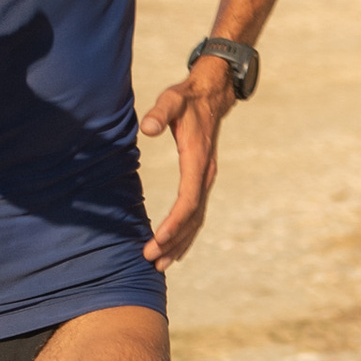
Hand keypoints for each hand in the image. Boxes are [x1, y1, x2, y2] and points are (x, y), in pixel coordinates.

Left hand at [138, 60, 234, 265]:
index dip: (174, 223)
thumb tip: (148, 127)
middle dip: (173, 242)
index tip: (158, 240)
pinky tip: (174, 248)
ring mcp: (205, 179)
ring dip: (180, 243)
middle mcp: (205, 175)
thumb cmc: (187, 99)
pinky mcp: (201, 180)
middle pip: (192, 218)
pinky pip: (195, 213)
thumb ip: (160, 112)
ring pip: (196, 220)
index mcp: (198, 160)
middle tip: (151, 261)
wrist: (212, 96)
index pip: (188, 200)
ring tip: (160, 264)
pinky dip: (185, 233)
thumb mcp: (172, 100)